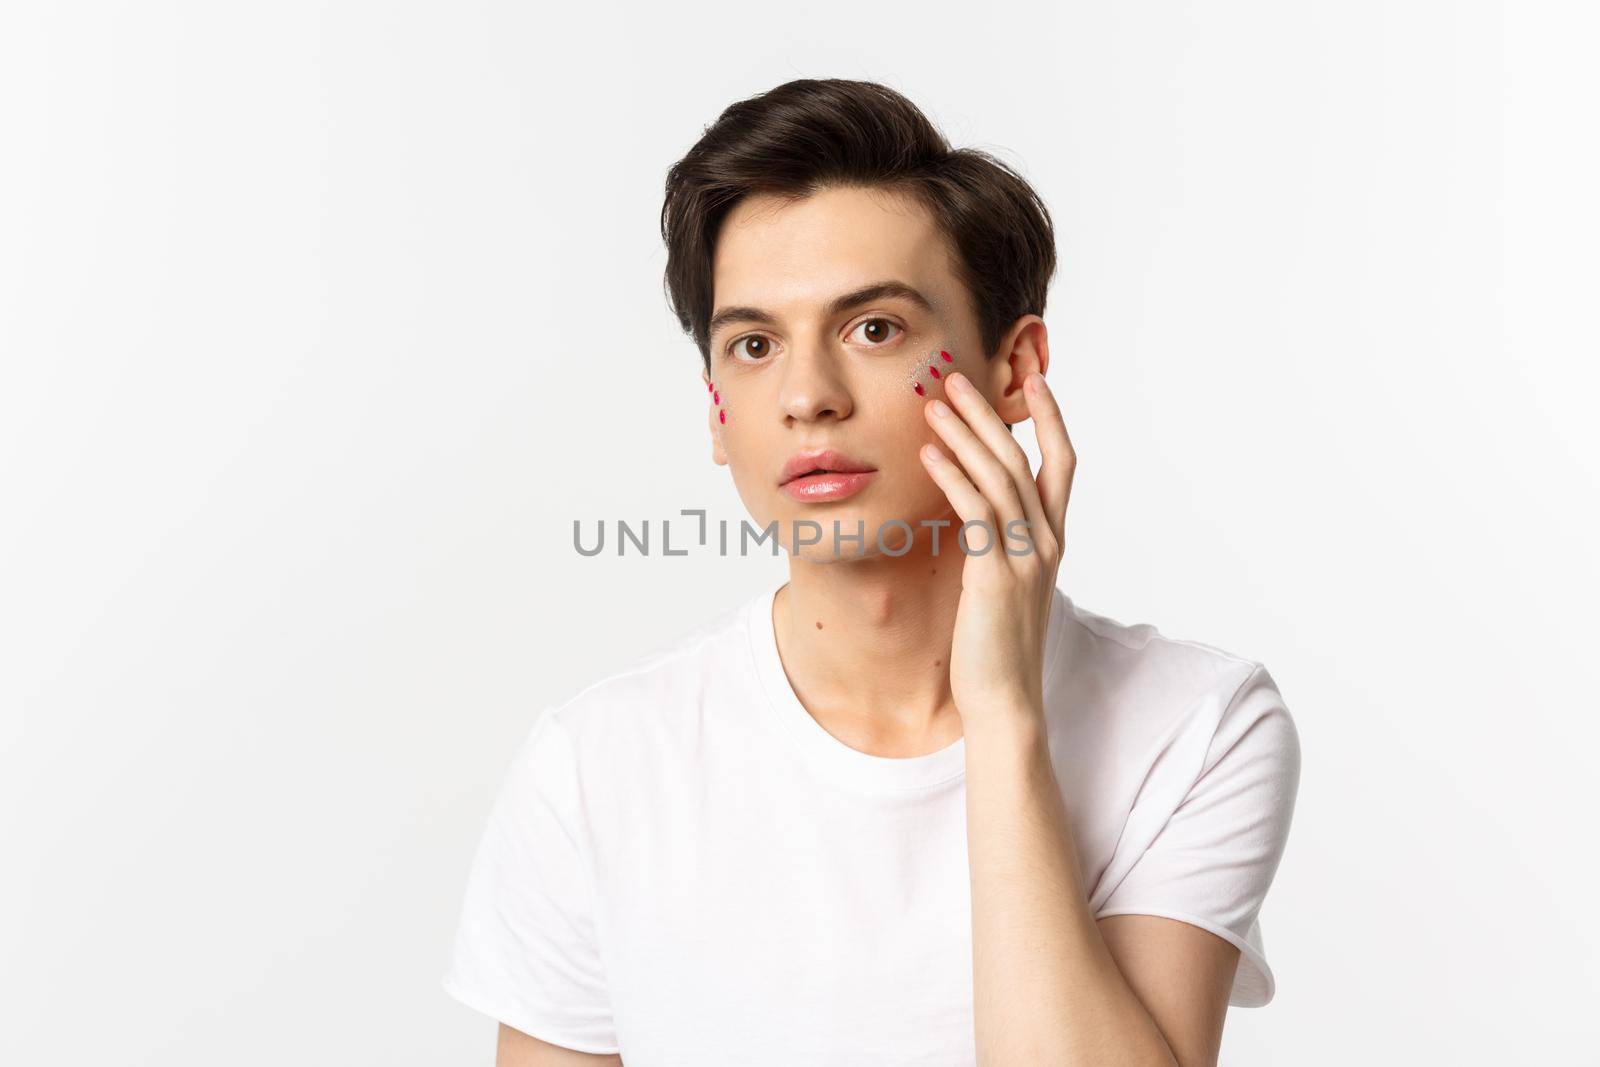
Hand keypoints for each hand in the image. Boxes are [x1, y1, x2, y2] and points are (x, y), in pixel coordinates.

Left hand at [919, 370, 1075, 730]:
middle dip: (989, 413)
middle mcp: (1046, 543)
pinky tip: (929, 454)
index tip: (1037, 378)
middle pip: (1022, 459)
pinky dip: (954, 479)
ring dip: (964, 436)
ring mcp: (1025, 559)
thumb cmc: (998, 645)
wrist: (1006, 701)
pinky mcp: (997, 577)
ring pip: (999, 479)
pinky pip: (976, 515)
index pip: (1061, 464)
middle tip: (956, 377)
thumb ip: (999, 543)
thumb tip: (974, 509)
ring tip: (933, 405)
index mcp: (1052, 540)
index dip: (1052, 418)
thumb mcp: (1004, 583)